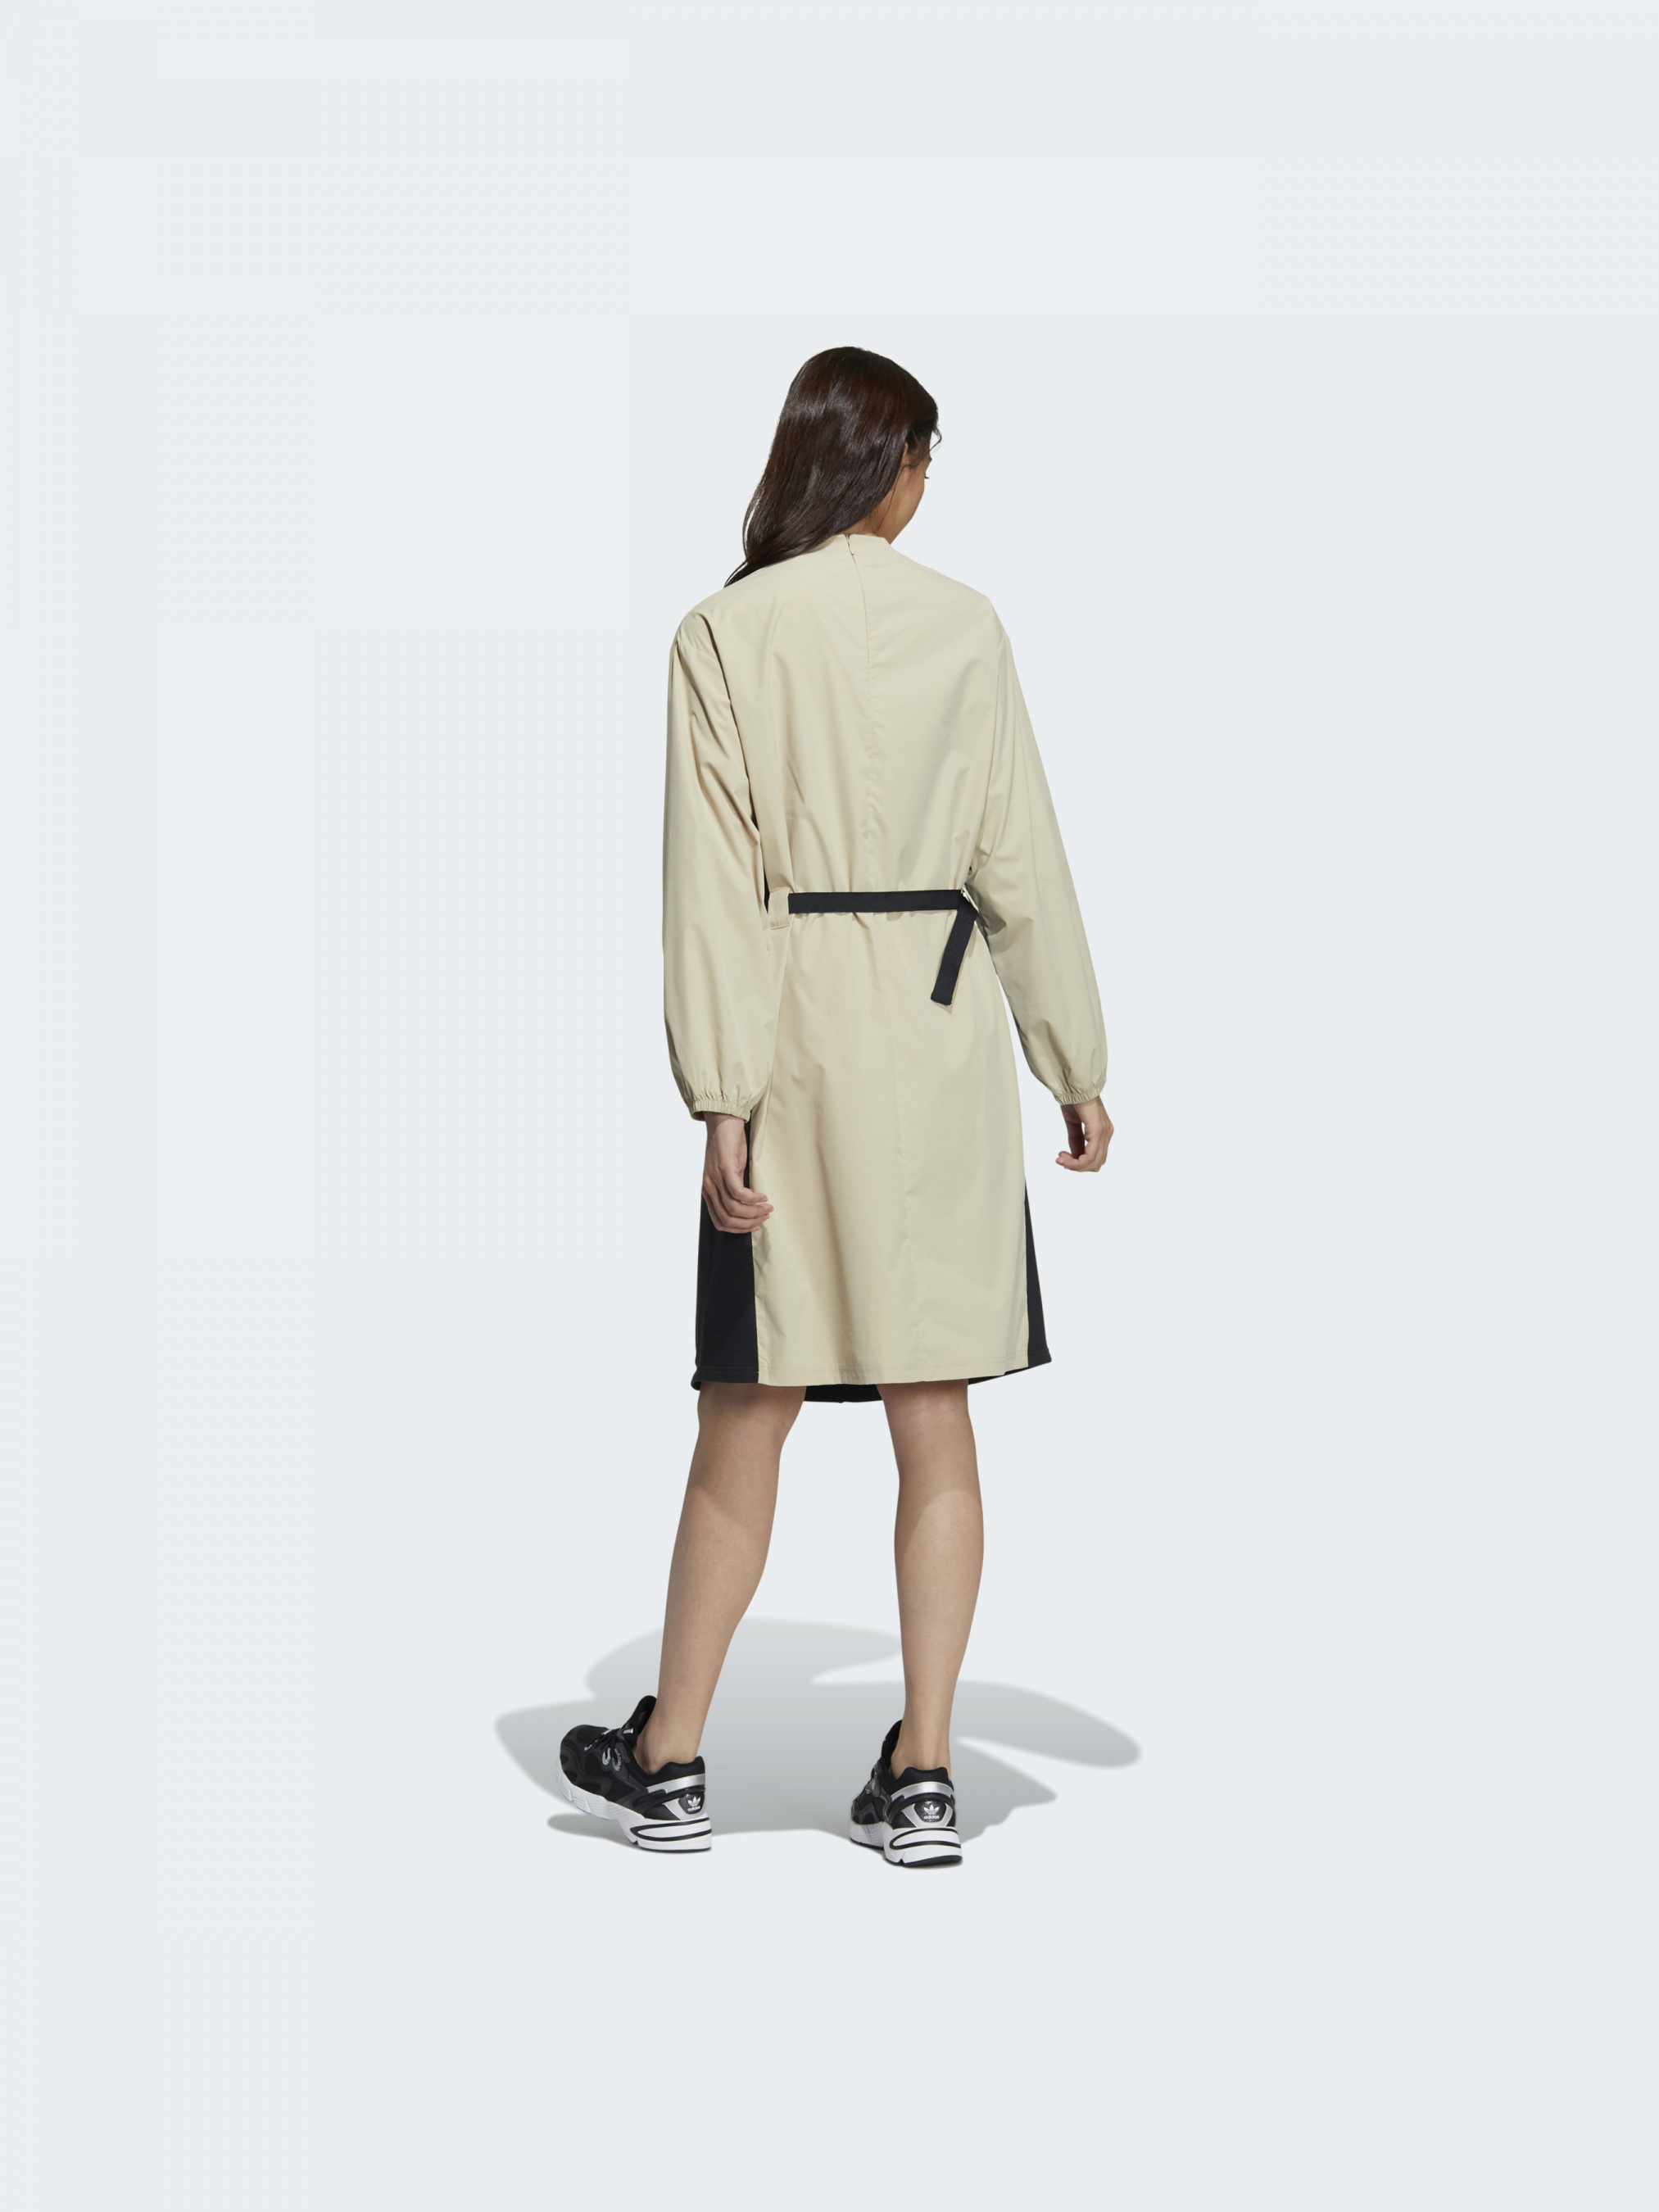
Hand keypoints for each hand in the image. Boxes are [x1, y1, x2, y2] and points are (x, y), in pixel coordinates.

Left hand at [701, 1112, 773, 1232]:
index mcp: (709, 1192)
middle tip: (765, 1216)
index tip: (754, 1225)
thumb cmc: (728, 1147)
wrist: (723, 1123)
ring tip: (767, 1207)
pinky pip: (738, 1192)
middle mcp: (709, 1188)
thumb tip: (749, 1207)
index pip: (720, 1222)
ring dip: (754, 1212)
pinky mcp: (724, 1168)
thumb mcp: (729, 1174)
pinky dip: (752, 1199)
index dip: (738, 1229)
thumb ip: (734, 1191)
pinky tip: (762, 1196)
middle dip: (749, 1222)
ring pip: (733, 1209)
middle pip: (728, 1219)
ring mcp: (715, 1179)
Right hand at [1056, 1097, 1112, 1173]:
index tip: (1061, 1158)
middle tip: (1060, 1160)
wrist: (1074, 1086)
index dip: (1078, 1164)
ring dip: (1075, 1165)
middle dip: (1076, 1166)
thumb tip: (1074, 1157)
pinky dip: (1077, 1162)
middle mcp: (1107, 1133)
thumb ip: (1076, 1141)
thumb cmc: (1074, 1100)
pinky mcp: (1098, 1130)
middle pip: (1095, 1164)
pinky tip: (1065, 1158)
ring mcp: (1104, 1132)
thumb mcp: (1074, 1125)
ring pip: (1093, 1163)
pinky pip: (1090, 1156)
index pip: (1095, 1158)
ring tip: (1061, 1159)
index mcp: (1103, 1132)